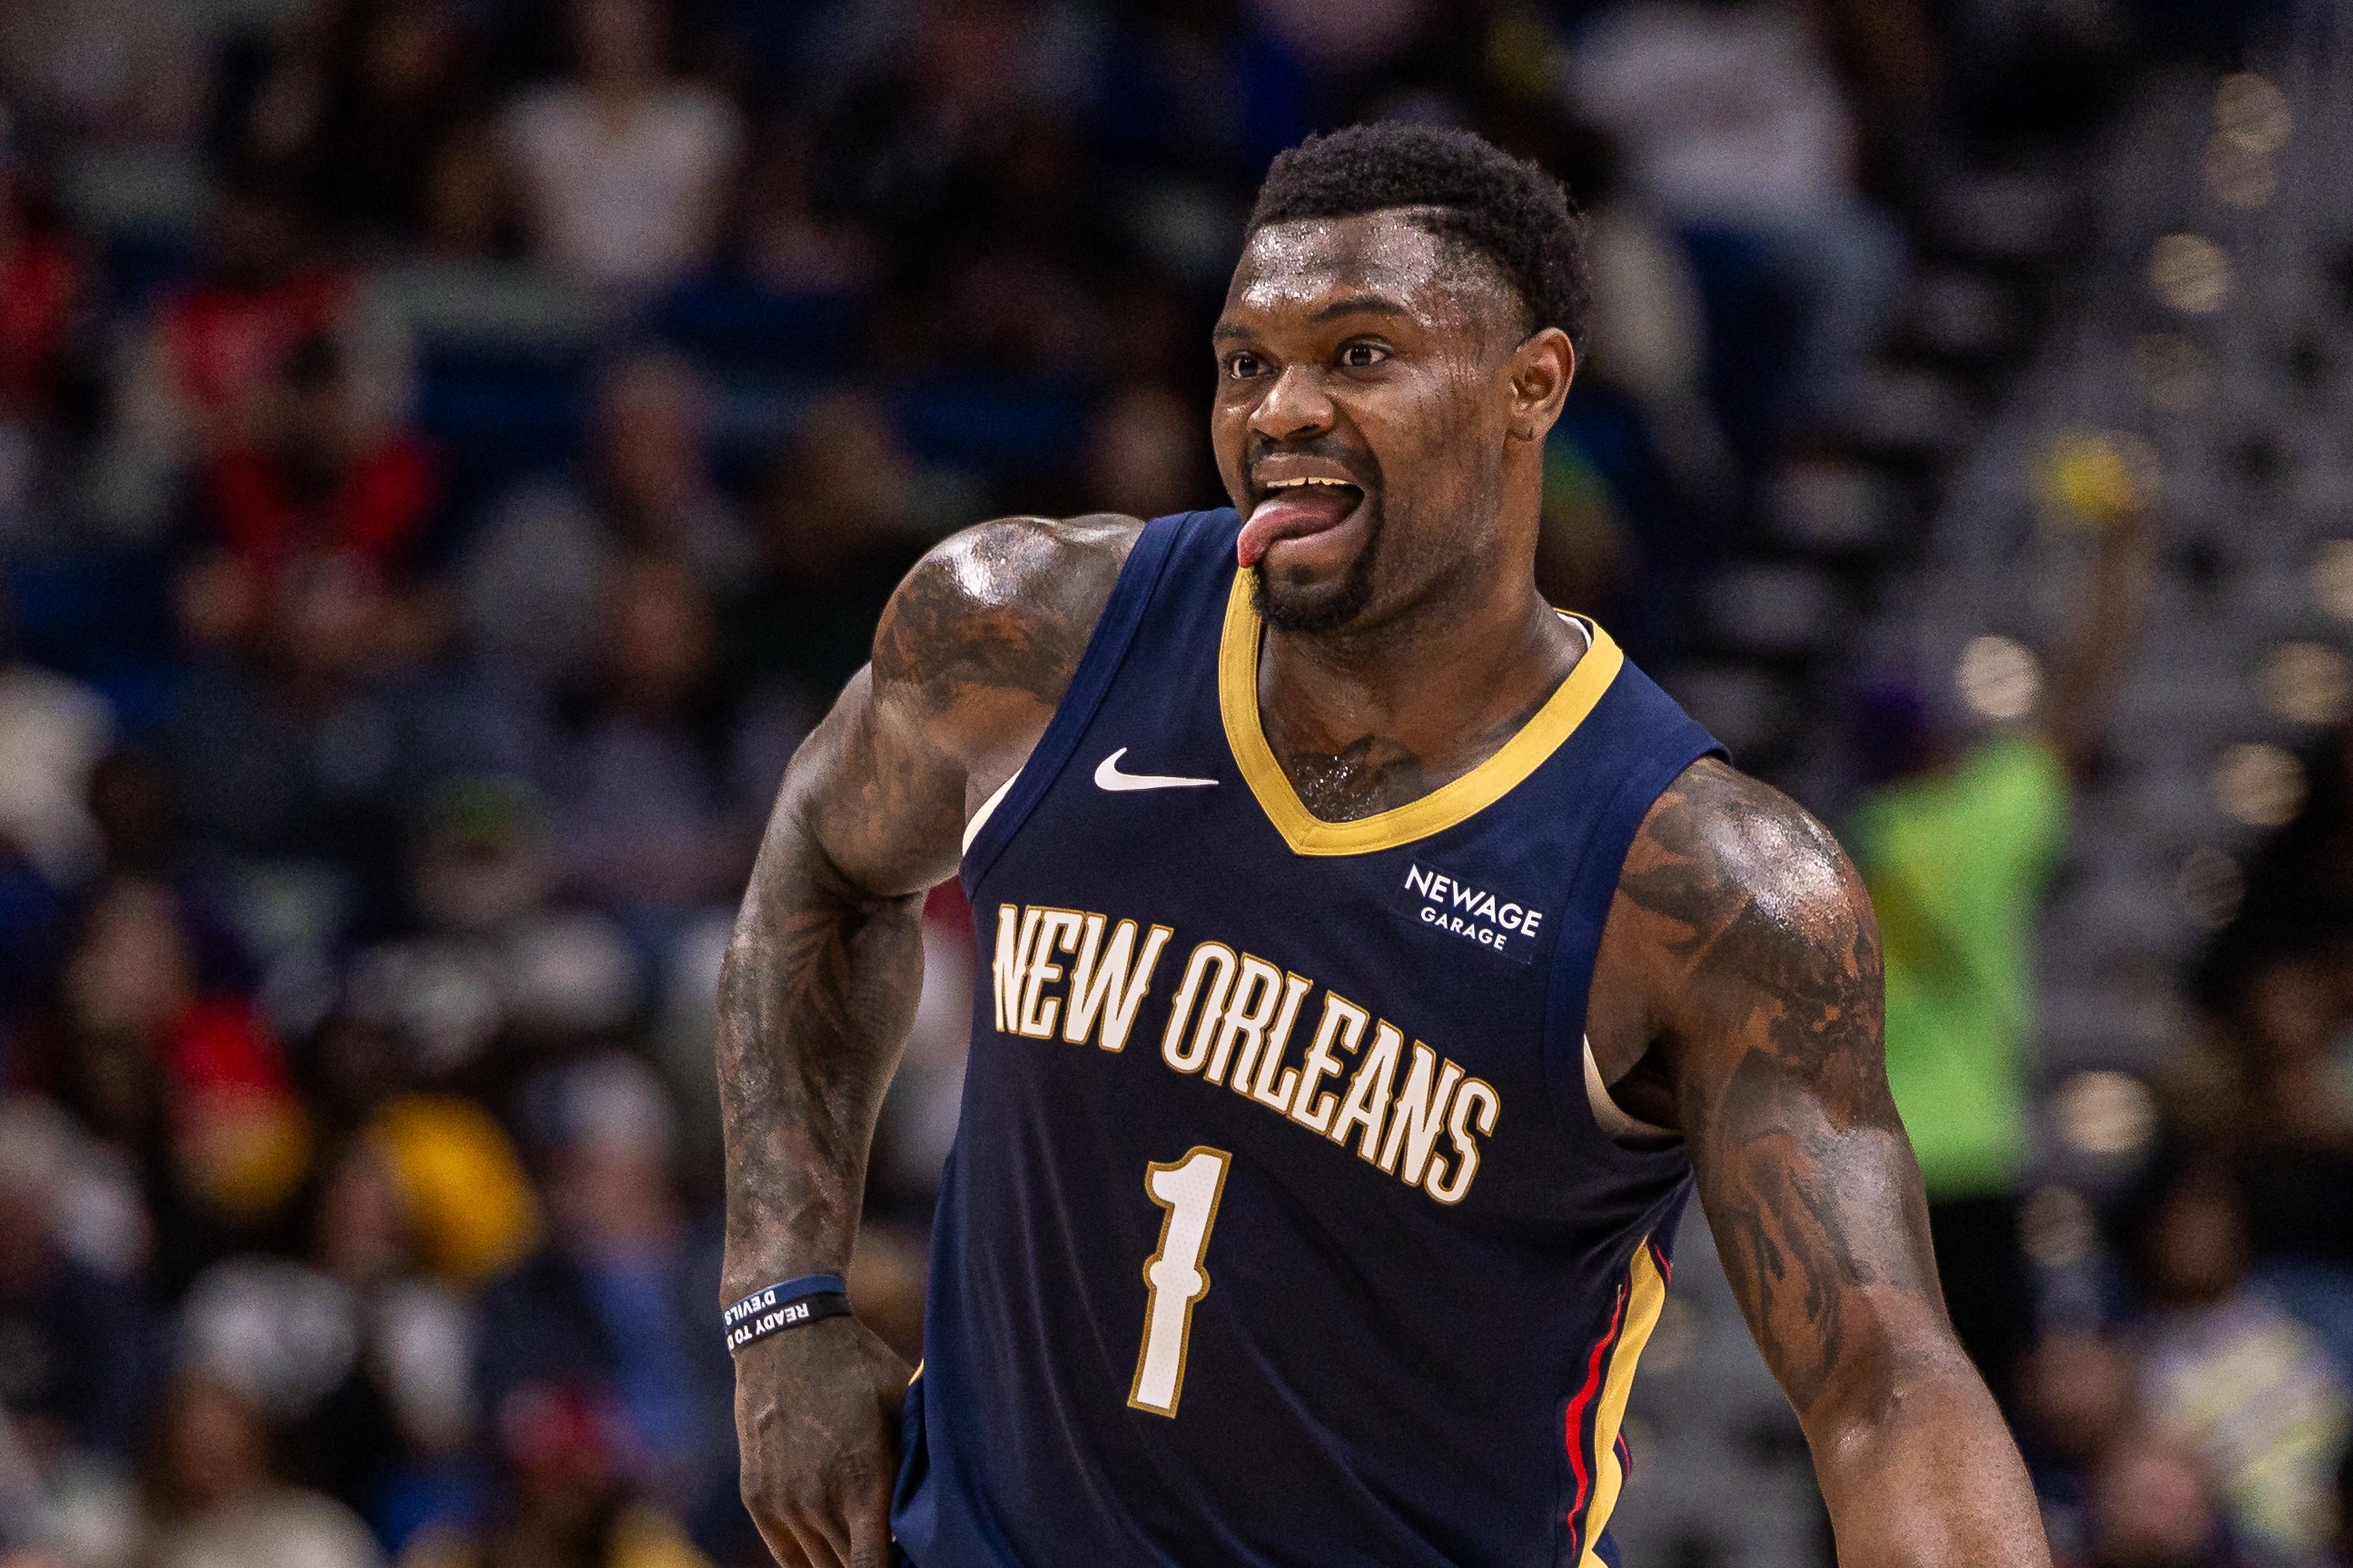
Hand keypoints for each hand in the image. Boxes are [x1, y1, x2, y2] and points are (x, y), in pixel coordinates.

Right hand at [736, 1314, 913, 1567]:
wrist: (785, 1335)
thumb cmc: (857, 1366)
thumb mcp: (901, 1403)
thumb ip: (914, 1461)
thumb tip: (935, 1513)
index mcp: (862, 1478)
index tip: (906, 1567)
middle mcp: (818, 1499)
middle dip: (873, 1566)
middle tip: (893, 1550)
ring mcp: (783, 1501)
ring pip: (817, 1566)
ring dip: (842, 1562)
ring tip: (866, 1545)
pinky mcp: (757, 1498)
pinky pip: (786, 1555)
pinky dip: (811, 1559)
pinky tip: (834, 1547)